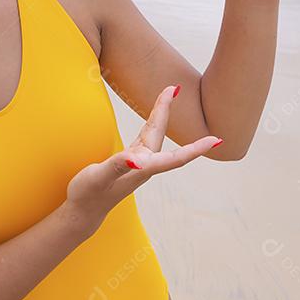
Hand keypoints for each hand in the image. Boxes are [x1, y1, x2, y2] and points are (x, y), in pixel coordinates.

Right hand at [64, 85, 222, 230]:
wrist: (83, 211)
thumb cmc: (89, 196)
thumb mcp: (99, 178)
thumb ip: (117, 166)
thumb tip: (137, 159)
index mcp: (142, 170)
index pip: (175, 157)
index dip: (196, 148)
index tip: (216, 140)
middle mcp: (144, 166)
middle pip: (160, 134)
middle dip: (166, 110)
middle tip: (175, 87)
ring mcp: (137, 163)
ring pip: (153, 134)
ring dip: (160, 115)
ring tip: (167, 94)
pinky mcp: (128, 162)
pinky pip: (144, 137)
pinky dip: (150, 124)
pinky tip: (152, 120)